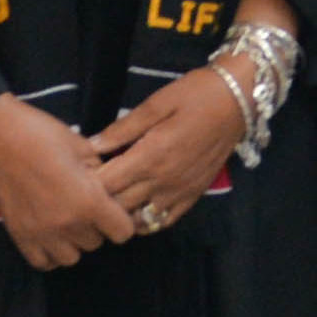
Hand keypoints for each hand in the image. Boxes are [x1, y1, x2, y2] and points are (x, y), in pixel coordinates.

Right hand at [0, 97, 139, 270]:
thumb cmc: (41, 134)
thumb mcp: (82, 147)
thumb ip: (101, 171)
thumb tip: (111, 185)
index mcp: (88, 201)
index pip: (123, 232)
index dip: (123, 220)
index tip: (115, 209)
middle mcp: (67, 224)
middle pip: (96, 243)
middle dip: (97, 227)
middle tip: (88, 207)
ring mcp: (40, 233)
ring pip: (71, 257)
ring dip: (74, 242)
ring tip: (68, 221)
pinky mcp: (18, 236)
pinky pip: (43, 262)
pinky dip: (50, 253)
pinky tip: (50, 234)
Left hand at [88, 66, 248, 230]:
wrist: (239, 100)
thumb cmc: (195, 95)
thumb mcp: (156, 103)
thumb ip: (123, 128)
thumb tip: (91, 145)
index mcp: (151, 156)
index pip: (105, 184)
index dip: (85, 182)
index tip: (78, 172)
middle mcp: (163, 180)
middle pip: (117, 205)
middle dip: (97, 200)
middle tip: (86, 188)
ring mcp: (180, 192)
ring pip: (138, 219)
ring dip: (119, 214)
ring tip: (109, 201)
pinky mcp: (193, 196)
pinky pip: (163, 221)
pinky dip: (145, 221)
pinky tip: (136, 208)